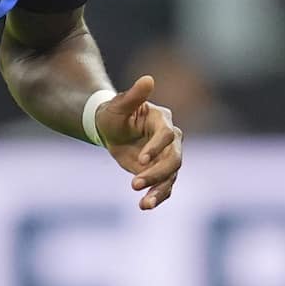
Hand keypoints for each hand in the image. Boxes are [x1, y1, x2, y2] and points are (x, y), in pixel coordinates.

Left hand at [94, 75, 182, 209]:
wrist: (110, 129)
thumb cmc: (113, 114)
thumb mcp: (118, 105)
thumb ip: (134, 95)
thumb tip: (148, 79)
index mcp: (162, 121)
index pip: (166, 135)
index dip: (156, 148)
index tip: (140, 160)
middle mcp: (171, 139)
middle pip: (174, 159)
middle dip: (156, 173)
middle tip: (135, 184)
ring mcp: (167, 156)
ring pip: (171, 176)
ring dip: (159, 191)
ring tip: (143, 205)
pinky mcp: (161, 171)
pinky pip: (164, 186)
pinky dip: (156, 197)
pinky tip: (144, 206)